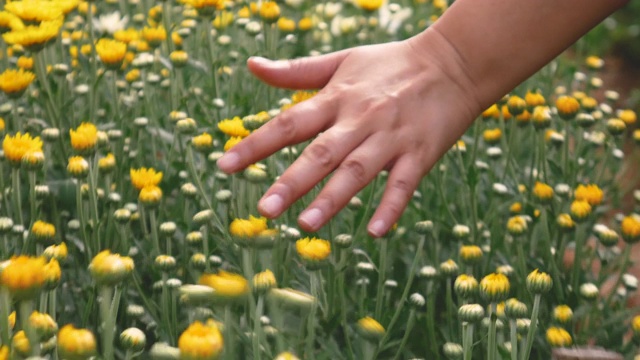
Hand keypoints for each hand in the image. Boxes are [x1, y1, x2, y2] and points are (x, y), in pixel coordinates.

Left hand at [217, 31, 481, 236]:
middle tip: (263, 211)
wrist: (454, 63)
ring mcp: (391, 138)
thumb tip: (251, 64)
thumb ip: (296, 71)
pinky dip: (390, 206)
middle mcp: (360, 119)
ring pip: (358, 171)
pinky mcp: (420, 153)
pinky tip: (374, 231)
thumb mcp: (341, 61)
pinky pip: (404, 183)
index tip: (224, 166)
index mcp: (336, 98)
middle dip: (292, 182)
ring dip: (333, 199)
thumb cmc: (390, 64)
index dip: (256, 144)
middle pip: (321, 153)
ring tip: (305, 225)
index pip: (289, 123)